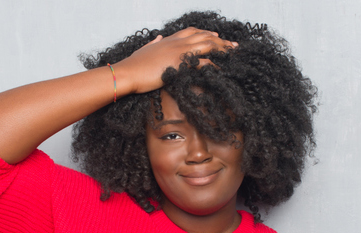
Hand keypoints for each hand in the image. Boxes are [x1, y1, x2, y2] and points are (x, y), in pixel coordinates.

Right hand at [113, 27, 237, 94]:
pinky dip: (214, 64)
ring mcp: (179, 51)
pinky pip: (202, 62)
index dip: (206, 33)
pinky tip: (222, 68)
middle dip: (220, 40)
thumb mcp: (144, 50)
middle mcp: (176, 42)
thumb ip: (153, 43)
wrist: (127, 73)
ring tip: (233, 52)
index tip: (216, 36)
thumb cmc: (134, 65)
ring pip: (207, 45)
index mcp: (169, 40)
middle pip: (204, 36)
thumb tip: (158, 38)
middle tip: (232, 45)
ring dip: (222, 48)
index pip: (192, 32)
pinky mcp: (180, 63)